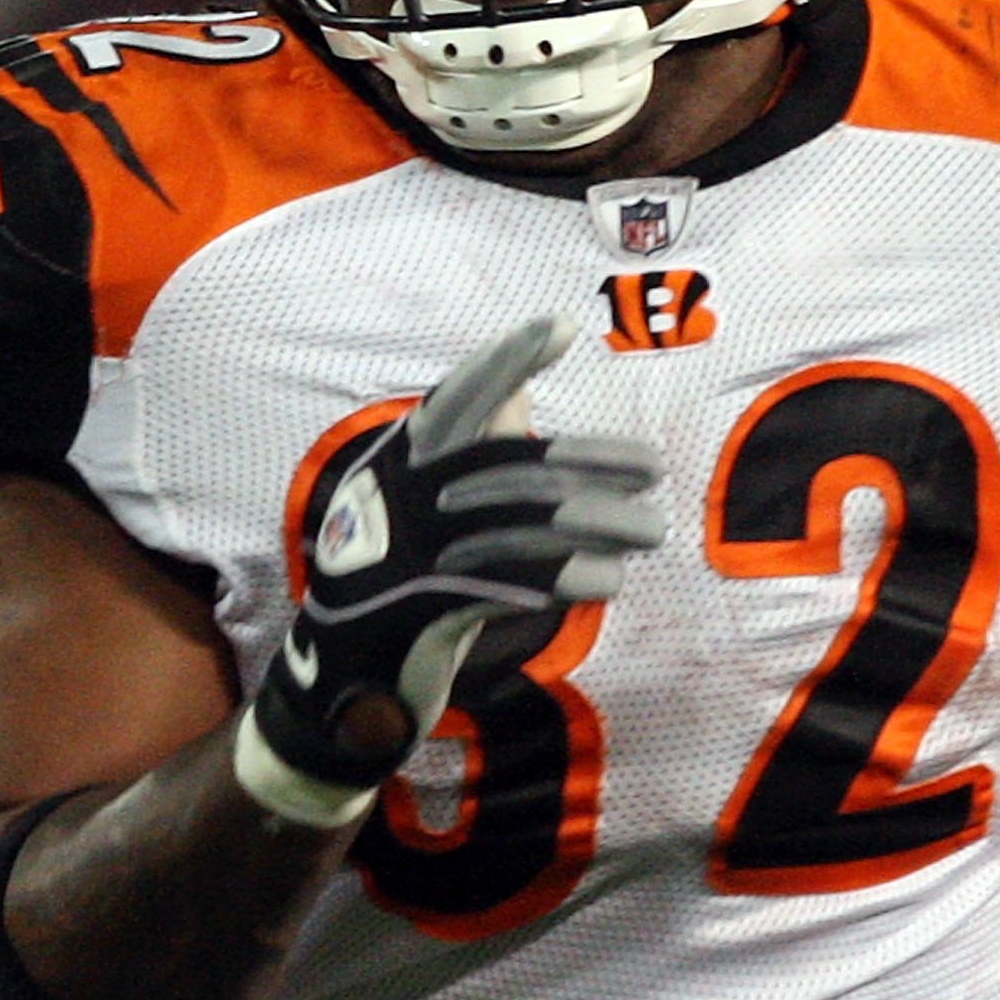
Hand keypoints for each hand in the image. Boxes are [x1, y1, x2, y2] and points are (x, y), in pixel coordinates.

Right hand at [234, 314, 663, 820]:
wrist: (345, 673)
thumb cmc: (402, 575)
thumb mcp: (426, 506)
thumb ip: (470, 448)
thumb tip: (517, 391)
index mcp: (398, 462)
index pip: (457, 397)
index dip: (506, 360)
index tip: (562, 327)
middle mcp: (398, 498)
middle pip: (512, 467)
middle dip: (592, 463)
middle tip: (655, 467)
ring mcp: (407, 555)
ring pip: (524, 527)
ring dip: (600, 527)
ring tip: (651, 530)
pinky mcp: (424, 611)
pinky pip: (514, 584)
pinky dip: (568, 578)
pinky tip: (609, 579)